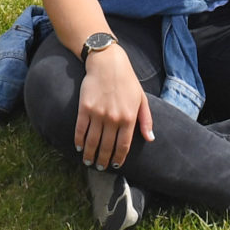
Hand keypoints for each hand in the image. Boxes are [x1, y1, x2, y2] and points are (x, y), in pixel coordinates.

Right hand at [74, 46, 151, 169]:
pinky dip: (79, 141)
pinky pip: (81, 129)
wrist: (107, 63)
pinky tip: (78, 147)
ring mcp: (98, 114)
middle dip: (103, 160)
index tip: (115, 165)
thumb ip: (146, 120)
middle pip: (107, 146)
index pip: (123, 146)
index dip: (119, 158)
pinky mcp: (85, 108)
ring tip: (88, 161)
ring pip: (92, 141)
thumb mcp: (142, 99)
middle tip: (100, 167)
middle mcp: (113, 118)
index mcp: (129, 118)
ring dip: (90, 154)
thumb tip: (150, 139)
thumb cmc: (127, 81)